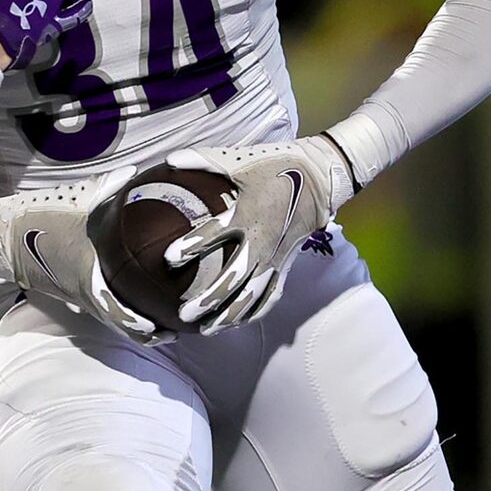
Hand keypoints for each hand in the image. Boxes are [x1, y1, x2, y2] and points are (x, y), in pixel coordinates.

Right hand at [0, 172, 164, 340]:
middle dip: (148, 330)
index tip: (164, 325)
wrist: (0, 236)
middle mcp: (84, 292)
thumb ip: (111, 186)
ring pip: (112, 320)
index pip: (116, 309)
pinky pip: (102, 309)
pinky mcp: (72, 292)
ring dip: (136, 326)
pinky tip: (138, 303)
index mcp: (87, 273)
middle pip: (119, 324)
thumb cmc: (36, 218)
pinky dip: (122, 313)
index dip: (140, 323)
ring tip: (163, 324)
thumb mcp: (77, 197)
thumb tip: (140, 175)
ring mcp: (77, 295)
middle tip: (174, 328)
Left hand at [163, 134, 356, 330]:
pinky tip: (237, 324)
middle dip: (208, 300)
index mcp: (247, 215)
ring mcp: (275, 257)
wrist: (322, 177)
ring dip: (229, 315)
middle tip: (184, 314)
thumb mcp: (239, 160)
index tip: (168, 259)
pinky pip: (270, 295)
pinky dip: (253, 312)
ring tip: (206, 330)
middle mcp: (261, 242)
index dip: (190, 247)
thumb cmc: (277, 165)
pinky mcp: (286, 264)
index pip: (213, 234)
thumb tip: (168, 160)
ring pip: (251, 296)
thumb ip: (203, 161)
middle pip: (232, 279)